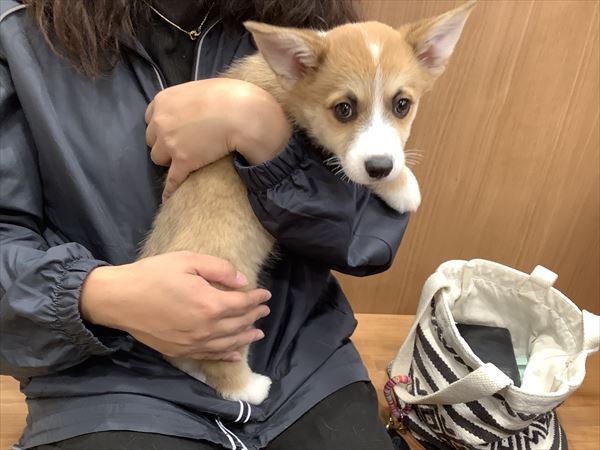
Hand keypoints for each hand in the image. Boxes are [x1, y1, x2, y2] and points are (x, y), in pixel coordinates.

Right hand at [80, 252, 270, 360]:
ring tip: (258, 333)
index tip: (266, 294)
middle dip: (254, 316)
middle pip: (238, 324)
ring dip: (246, 337)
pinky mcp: (181, 350)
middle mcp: (206, 328)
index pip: (242, 303)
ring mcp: (193, 342)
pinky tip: (236, 354)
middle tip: (265, 311)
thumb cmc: (153, 275)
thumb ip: (219, 269)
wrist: (119, 299)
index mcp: (210, 303)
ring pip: (228, 343)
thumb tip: (242, 281)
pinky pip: (210, 355)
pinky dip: (226, 355)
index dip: (256, 298)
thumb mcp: (188, 261)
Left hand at [145, 78, 291, 200]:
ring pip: (159, 158)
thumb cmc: (229, 96)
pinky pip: (171, 180)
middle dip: (165, 143)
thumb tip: (194, 106)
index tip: (175, 130)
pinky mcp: (183, 162)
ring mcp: (169, 143)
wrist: (242, 113)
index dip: (163, 126)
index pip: (151, 118)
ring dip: (171, 160)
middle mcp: (160, 121)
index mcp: (163, 101)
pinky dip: (170, 189)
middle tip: (184, 145)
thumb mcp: (201, 88)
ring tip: (187, 161)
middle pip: (152, 140)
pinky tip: (169, 198)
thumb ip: (188, 99)